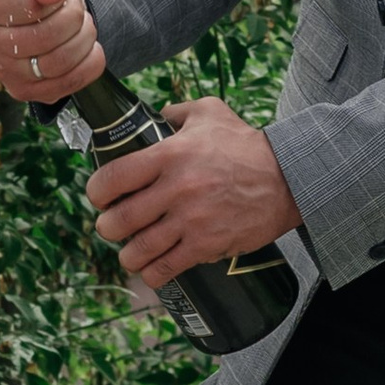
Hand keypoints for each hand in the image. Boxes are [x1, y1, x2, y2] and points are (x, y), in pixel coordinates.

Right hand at [0, 0, 104, 104]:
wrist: (51, 8)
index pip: (30, 6)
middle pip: (46, 37)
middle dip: (74, 18)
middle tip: (74, 8)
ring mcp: (0, 71)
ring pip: (58, 63)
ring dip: (84, 39)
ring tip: (80, 26)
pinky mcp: (21, 91)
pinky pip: (68, 84)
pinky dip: (88, 63)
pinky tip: (85, 48)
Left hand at [89, 97, 301, 289]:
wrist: (287, 179)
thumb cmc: (246, 145)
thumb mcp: (210, 112)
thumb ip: (177, 111)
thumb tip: (153, 115)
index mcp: (169, 154)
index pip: (113, 178)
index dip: (96, 192)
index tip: (100, 197)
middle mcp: (176, 188)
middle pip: (119, 219)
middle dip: (107, 227)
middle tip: (112, 226)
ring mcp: (191, 220)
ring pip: (138, 249)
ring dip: (127, 255)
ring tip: (130, 251)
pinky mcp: (206, 245)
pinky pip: (166, 268)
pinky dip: (152, 274)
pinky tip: (151, 269)